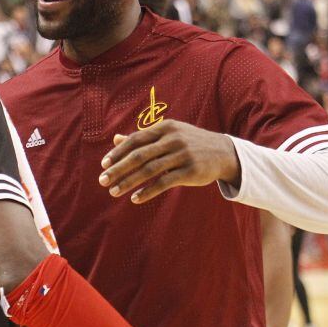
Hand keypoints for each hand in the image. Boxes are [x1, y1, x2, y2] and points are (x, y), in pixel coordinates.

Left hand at [99, 119, 239, 203]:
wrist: (224, 152)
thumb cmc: (189, 143)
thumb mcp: (168, 135)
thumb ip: (143, 137)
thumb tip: (116, 139)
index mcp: (165, 128)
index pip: (135, 140)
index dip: (118, 152)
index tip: (103, 164)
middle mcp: (173, 139)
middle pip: (139, 155)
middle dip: (118, 169)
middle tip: (103, 180)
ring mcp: (182, 155)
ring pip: (149, 170)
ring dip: (129, 182)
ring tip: (114, 191)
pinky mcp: (190, 171)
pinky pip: (164, 183)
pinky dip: (147, 191)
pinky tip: (135, 198)